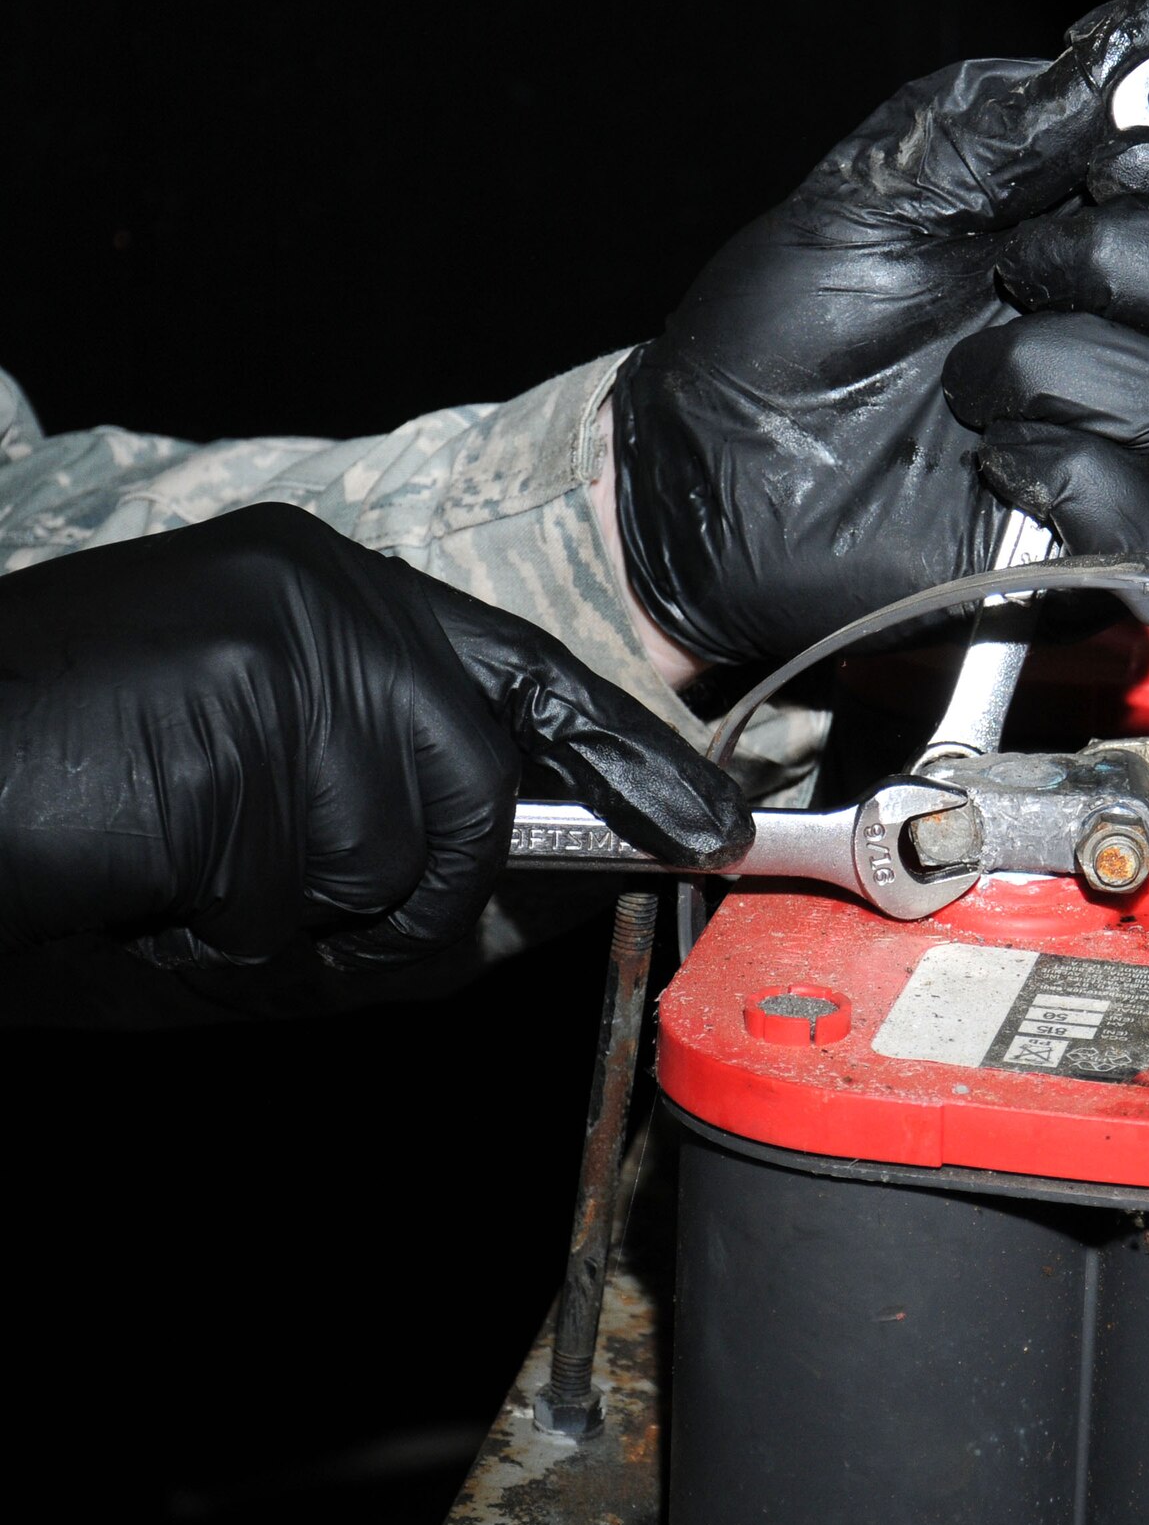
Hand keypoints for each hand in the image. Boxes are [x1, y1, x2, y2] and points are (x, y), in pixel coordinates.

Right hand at [0, 504, 750, 968]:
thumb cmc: (62, 831)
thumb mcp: (254, 837)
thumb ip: (408, 846)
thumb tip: (563, 892)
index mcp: (319, 597)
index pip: (529, 677)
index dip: (626, 759)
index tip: (708, 821)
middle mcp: (322, 590)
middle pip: (481, 790)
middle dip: (409, 898)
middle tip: (250, 912)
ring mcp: (296, 633)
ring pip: (420, 850)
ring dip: (311, 926)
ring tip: (174, 887)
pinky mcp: (258, 694)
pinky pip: (335, 883)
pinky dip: (248, 934)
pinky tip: (150, 885)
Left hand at [614, 0, 1148, 666]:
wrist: (709, 465)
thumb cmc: (782, 329)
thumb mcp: (879, 189)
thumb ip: (1006, 118)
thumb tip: (1142, 33)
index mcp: (1093, 240)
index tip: (1114, 164)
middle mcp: (1121, 342)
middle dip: (1125, 263)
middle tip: (1015, 270)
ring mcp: (1105, 445)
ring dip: (1046, 369)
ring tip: (957, 384)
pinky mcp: (1074, 543)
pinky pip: (1140, 515)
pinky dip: (1066, 473)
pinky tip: (991, 460)